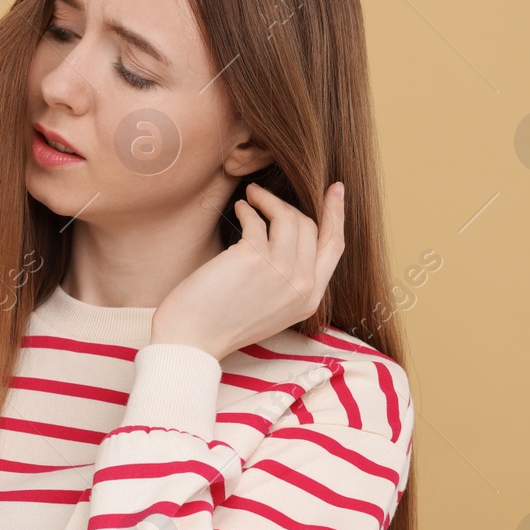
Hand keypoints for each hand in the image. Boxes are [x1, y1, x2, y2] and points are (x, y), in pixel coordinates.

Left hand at [152, 181, 345, 359]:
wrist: (192, 339)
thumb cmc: (222, 322)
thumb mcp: (272, 308)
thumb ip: (289, 281)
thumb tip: (290, 240)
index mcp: (309, 300)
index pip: (335, 247)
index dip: (337, 214)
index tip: (336, 190)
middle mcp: (301, 285)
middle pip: (312, 227)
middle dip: (290, 205)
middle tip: (267, 196)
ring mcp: (280, 271)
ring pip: (289, 217)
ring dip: (269, 200)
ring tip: (251, 197)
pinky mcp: (254, 258)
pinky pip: (258, 220)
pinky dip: (249, 209)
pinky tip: (239, 209)